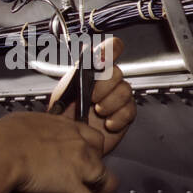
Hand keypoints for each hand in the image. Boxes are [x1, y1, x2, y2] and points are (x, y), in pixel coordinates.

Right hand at [0, 111, 117, 192]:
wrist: (1, 151)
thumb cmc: (4, 136)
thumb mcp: (25, 121)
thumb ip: (38, 128)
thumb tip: (32, 133)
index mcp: (66, 127)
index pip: (93, 137)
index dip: (92, 149)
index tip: (85, 155)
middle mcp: (78, 144)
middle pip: (101, 157)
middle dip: (95, 168)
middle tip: (85, 178)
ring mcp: (78, 165)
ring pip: (104, 179)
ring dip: (99, 191)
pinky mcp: (71, 185)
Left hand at [55, 36, 134, 156]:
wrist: (69, 142)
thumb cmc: (62, 118)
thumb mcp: (63, 93)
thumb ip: (77, 73)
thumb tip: (87, 56)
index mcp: (92, 72)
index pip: (109, 50)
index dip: (110, 50)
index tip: (105, 56)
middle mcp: (106, 83)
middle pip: (117, 72)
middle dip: (104, 85)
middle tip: (92, 97)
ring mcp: (116, 98)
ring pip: (125, 90)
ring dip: (110, 102)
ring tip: (98, 112)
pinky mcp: (124, 115)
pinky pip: (129, 110)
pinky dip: (117, 118)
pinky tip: (107, 122)